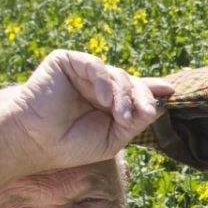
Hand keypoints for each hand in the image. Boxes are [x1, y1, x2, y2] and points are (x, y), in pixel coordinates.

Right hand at [1, 49, 170, 170]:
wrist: (35, 142)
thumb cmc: (70, 146)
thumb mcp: (112, 138)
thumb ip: (134, 122)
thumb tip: (158, 106)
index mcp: (106, 103)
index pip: (134, 91)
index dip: (152, 89)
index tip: (172, 91)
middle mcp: (96, 85)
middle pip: (131, 82)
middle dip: (141, 98)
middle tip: (146, 113)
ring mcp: (81, 72)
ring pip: (117, 74)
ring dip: (124, 96)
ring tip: (120, 116)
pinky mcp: (66, 61)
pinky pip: (95, 65)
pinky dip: (104, 81)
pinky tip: (104, 100)